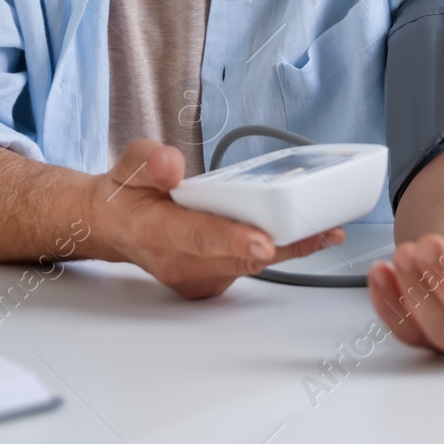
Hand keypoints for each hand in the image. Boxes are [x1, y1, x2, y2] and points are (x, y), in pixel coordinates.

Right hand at [89, 139, 342, 298]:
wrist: (115, 228)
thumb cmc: (127, 196)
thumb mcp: (129, 166)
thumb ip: (149, 162)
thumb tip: (172, 164)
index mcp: (156, 231)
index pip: (198, 237)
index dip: (232, 240)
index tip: (262, 242)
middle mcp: (179, 262)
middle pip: (239, 257)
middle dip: (285, 244)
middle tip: (326, 229)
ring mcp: (197, 277)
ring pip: (251, 266)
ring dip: (290, 248)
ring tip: (328, 228)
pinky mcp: (212, 281)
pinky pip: (250, 269)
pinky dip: (277, 251)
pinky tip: (302, 233)